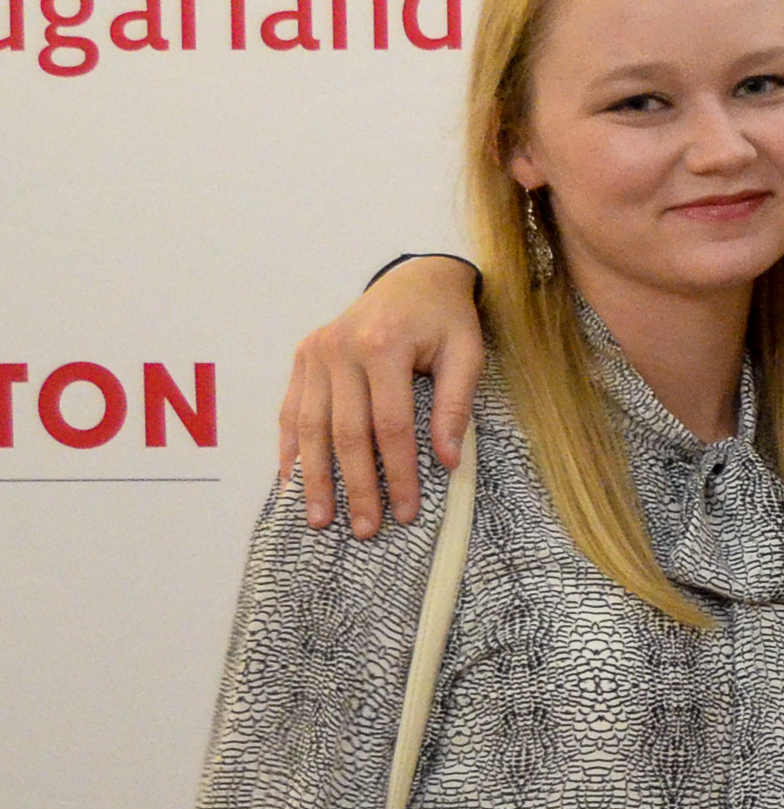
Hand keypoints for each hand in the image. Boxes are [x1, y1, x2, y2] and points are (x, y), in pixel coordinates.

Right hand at [276, 258, 485, 536]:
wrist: (414, 279)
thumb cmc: (445, 321)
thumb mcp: (466, 355)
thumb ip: (455, 406)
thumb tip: (448, 462)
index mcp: (383, 346)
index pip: (391, 426)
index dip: (399, 473)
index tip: (407, 512)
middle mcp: (340, 349)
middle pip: (346, 433)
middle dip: (356, 486)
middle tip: (365, 529)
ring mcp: (316, 353)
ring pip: (311, 427)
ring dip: (315, 478)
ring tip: (321, 519)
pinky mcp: (303, 357)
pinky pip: (292, 410)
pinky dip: (292, 449)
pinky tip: (293, 483)